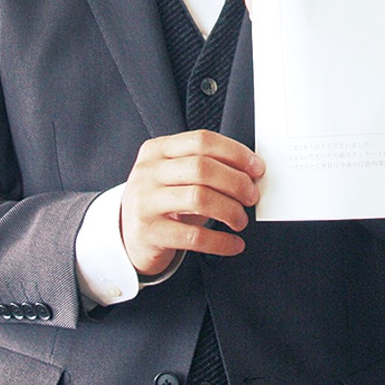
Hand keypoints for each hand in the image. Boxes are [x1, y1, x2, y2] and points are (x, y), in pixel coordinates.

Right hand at [121, 130, 264, 275]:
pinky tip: (234, 244)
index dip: (235, 153)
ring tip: (241, 220)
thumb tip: (251, 173)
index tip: (257, 168)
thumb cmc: (164, 202)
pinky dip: (221, 241)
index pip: (202, 141)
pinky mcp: (149, 233)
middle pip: (202, 168)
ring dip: (230, 210)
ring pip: (199, 198)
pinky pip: (194, 237)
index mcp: (157, 149)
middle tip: (252, 196)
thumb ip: (207, 167)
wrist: (128, 237)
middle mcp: (147, 172)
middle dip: (236, 182)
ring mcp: (145, 202)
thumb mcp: (177, 177)